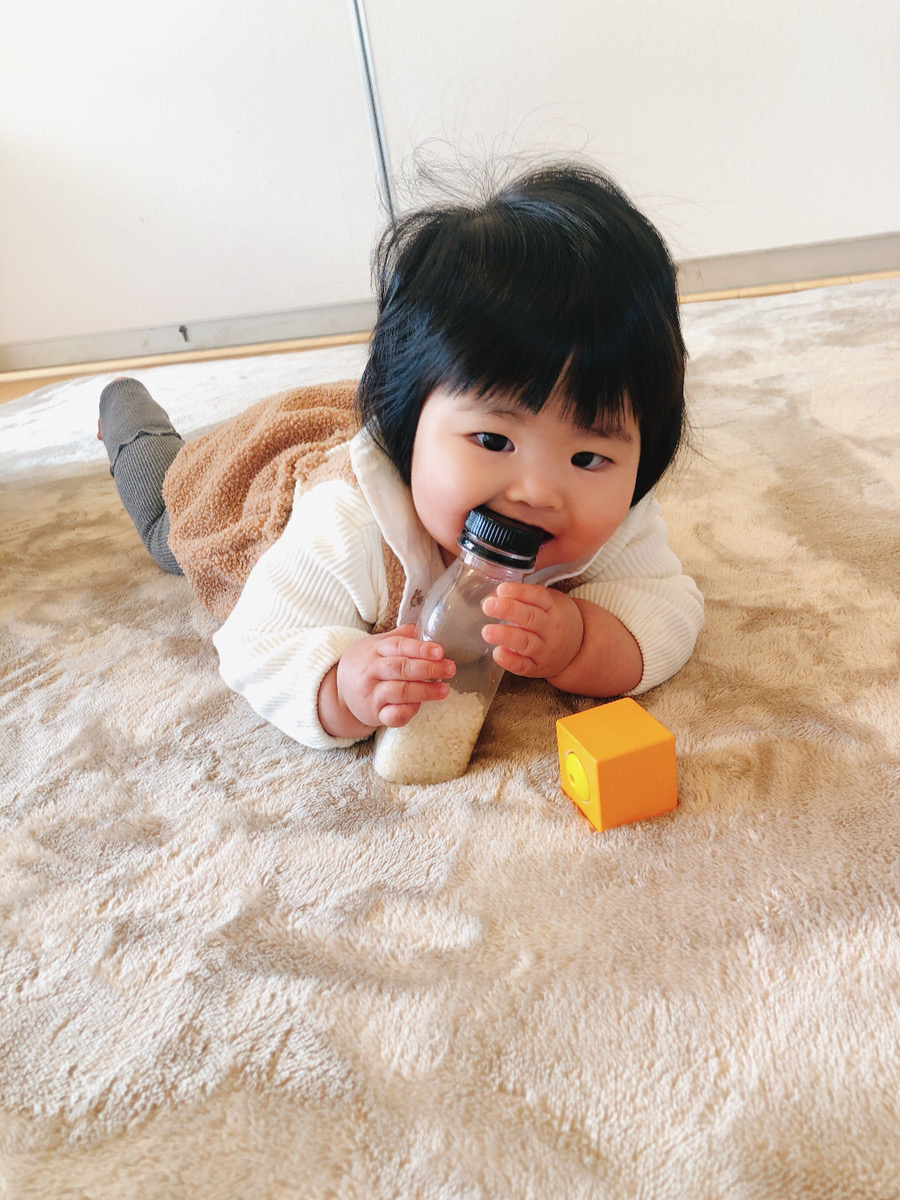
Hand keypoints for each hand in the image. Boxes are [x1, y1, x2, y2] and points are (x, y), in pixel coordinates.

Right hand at [326, 625, 455, 734]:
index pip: (398, 646)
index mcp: (375, 650)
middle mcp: (372, 671)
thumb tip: (424, 628)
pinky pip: (393, 716)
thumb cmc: (366, 664)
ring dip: (424, 691)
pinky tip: (420, 706)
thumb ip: (400, 636)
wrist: (339, 690)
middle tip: (450, 668)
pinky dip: (408, 711)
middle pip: (401, 668)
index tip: (440, 651)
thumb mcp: (377, 644)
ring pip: (400, 692)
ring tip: (444, 690)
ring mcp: (372, 694)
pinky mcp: (375, 714)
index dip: (420, 648)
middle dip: (428, 668)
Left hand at [481, 583, 583, 680]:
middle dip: (509, 610)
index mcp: (553, 607)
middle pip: (530, 618)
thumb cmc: (554, 620)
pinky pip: (523, 666)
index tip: (502, 589)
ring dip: (506, 636)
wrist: (578, 648)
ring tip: (487, 631)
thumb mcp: (548, 602)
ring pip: (526, 642)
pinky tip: (497, 653)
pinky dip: (510, 661)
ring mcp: (545, 649)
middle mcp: (550, 628)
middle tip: (489, 606)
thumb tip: (493, 595)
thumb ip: (524, 597)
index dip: (520, 592)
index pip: (538, 596)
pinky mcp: (536, 667)